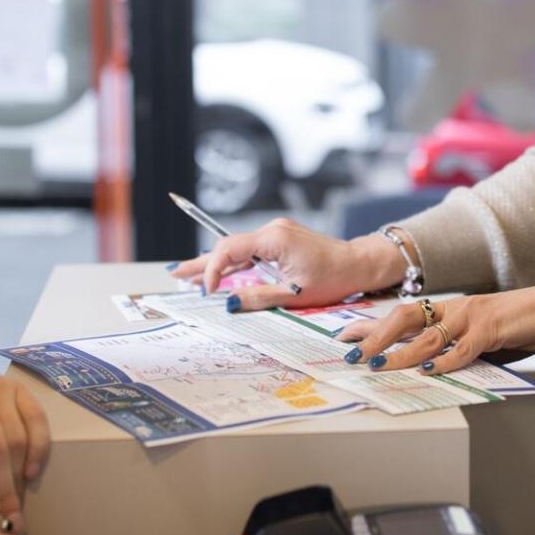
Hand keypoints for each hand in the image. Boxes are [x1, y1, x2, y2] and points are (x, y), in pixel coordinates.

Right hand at [171, 218, 404, 310]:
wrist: (359, 263)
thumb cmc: (333, 277)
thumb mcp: (295, 294)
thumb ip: (258, 297)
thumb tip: (226, 303)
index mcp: (273, 239)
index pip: (229, 249)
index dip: (212, 270)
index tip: (208, 292)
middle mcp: (272, 231)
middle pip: (227, 246)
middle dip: (201, 263)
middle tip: (175, 274)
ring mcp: (277, 234)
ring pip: (237, 249)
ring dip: (215, 263)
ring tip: (186, 274)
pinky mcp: (281, 240)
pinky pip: (251, 251)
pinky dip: (233, 262)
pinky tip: (219, 272)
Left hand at [335, 279, 534, 375]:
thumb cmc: (516, 324)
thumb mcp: (477, 335)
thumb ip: (452, 346)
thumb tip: (424, 367)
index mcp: (448, 310)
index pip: (401, 314)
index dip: (371, 324)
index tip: (343, 335)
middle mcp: (454, 309)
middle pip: (405, 317)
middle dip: (375, 335)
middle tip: (353, 353)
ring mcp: (471, 317)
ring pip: (428, 334)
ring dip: (400, 352)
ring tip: (379, 366)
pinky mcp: (491, 329)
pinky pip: (462, 347)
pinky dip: (443, 360)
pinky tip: (427, 370)